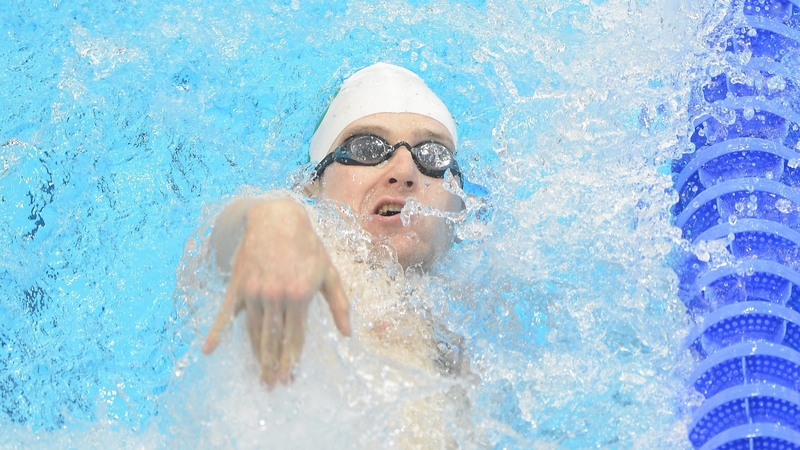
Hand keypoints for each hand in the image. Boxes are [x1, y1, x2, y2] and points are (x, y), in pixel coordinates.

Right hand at [202, 199, 350, 386]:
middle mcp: (276, 296)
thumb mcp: (329, 272)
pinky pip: (226, 314)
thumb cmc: (307, 246)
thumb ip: (339, 303)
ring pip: (254, 331)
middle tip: (271, 386)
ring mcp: (254, 292)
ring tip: (258, 375)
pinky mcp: (238, 286)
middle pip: (274, 339)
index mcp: (300, 295)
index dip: (293, 359)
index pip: (295, 336)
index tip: (290, 378)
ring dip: (256, 356)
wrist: (277, 219)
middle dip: (273, 365)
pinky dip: (217, 332)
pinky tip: (209, 350)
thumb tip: (347, 333)